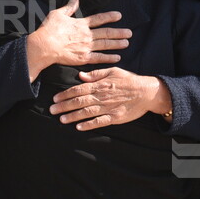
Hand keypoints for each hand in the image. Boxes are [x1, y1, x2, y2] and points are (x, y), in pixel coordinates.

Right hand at [25, 0, 130, 79]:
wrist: (44, 46)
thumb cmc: (49, 29)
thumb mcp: (58, 14)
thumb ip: (69, 7)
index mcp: (81, 24)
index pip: (99, 19)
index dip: (110, 17)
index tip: (119, 16)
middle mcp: (87, 35)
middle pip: (106, 33)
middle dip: (119, 32)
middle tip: (129, 32)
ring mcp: (86, 47)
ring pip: (105, 45)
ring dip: (117, 44)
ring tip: (127, 43)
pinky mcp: (83, 58)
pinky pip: (99, 58)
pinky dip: (109, 58)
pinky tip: (117, 57)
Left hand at [51, 67, 169, 130]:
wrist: (147, 92)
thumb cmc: (129, 80)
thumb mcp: (112, 71)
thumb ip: (95, 74)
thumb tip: (80, 76)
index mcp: (100, 84)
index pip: (79, 89)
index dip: (65, 94)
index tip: (55, 98)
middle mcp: (102, 96)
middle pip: (79, 101)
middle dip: (64, 106)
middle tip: (52, 110)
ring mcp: (108, 107)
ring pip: (87, 112)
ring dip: (73, 116)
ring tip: (61, 119)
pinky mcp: (115, 117)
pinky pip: (100, 122)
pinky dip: (89, 125)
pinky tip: (79, 127)